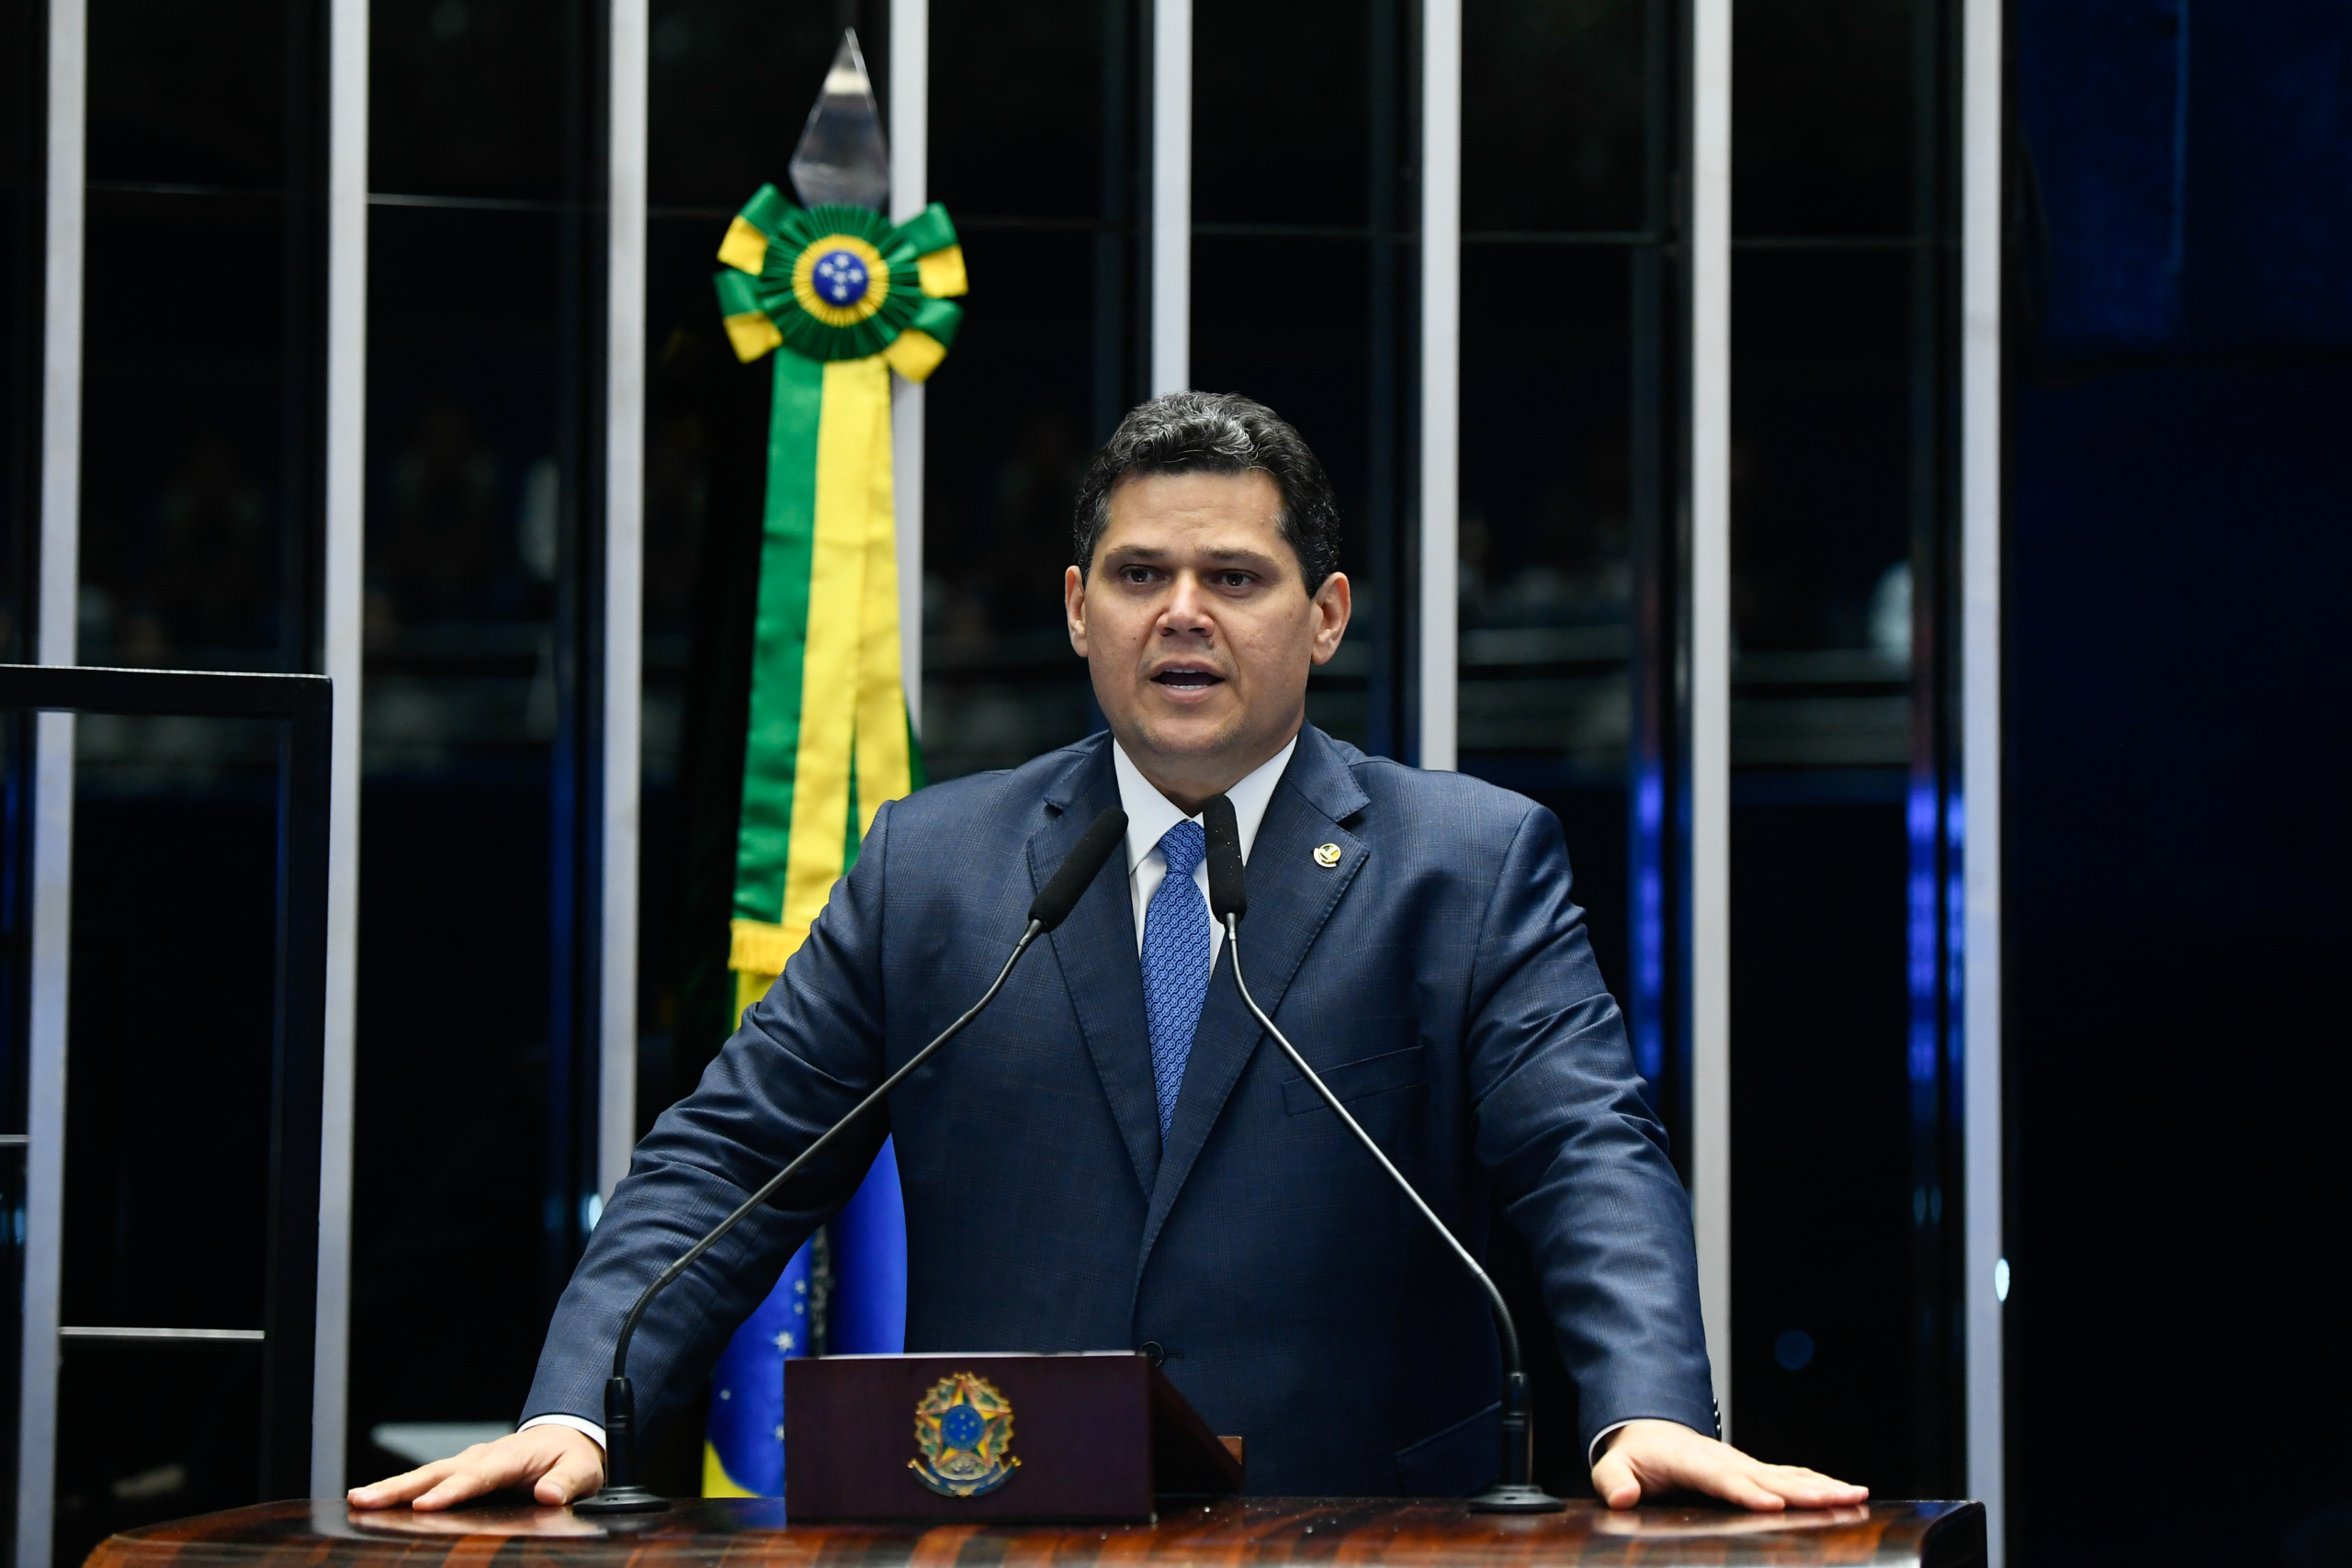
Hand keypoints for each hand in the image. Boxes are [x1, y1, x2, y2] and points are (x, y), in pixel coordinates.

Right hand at [347, 1426, 605, 1510]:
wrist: (564, 1438)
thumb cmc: (571, 1458)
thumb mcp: (583, 1471)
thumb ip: (567, 1482)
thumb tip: (549, 1495)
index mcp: (510, 1457)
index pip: (478, 1476)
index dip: (451, 1491)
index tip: (425, 1505)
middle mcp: (481, 1456)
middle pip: (437, 1473)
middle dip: (401, 1488)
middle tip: (365, 1500)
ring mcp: (467, 1463)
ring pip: (425, 1475)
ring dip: (391, 1488)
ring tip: (358, 1500)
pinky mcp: (459, 1473)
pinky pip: (427, 1481)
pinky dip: (400, 1491)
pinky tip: (373, 1504)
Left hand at [1590, 1418, 1867, 1511]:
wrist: (1646, 1431)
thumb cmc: (1634, 1456)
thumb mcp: (1613, 1468)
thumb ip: (1614, 1482)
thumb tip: (1622, 1498)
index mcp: (1692, 1462)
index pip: (1723, 1479)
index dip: (1747, 1492)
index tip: (1773, 1505)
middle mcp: (1725, 1460)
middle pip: (1768, 1478)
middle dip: (1805, 1491)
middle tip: (1840, 1500)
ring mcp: (1742, 1464)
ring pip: (1788, 1476)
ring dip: (1823, 1486)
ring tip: (1857, 1495)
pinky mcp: (1753, 1470)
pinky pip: (1790, 1476)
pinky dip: (1819, 1484)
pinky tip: (1846, 1494)